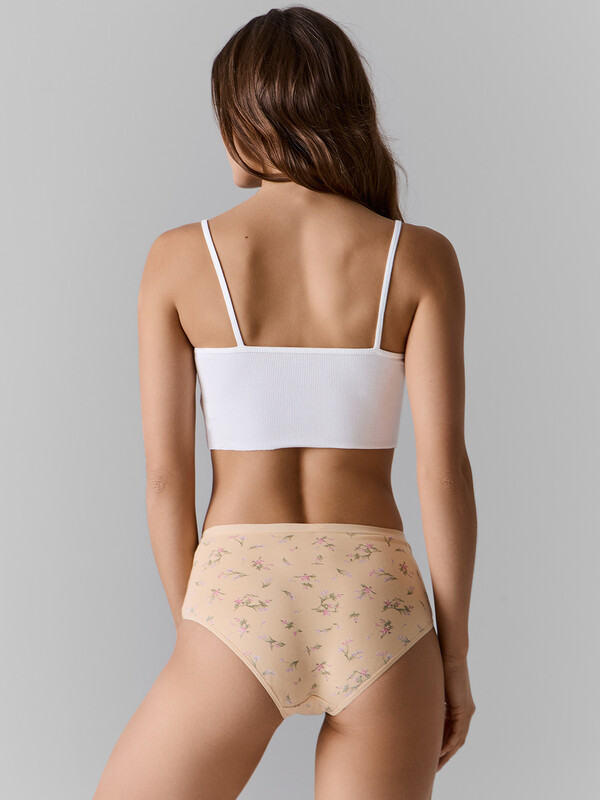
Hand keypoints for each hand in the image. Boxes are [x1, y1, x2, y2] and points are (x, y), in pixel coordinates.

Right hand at [437, 656, 475, 771]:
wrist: (451, 654)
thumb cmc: (440, 664)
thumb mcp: (433, 687)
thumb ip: (429, 699)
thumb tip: (415, 704)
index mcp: (459, 707)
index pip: (452, 732)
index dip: (442, 746)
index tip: (432, 756)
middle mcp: (466, 711)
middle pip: (456, 740)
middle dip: (445, 756)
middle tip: (434, 768)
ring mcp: (466, 711)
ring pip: (458, 739)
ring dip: (447, 754)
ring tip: (435, 765)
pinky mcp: (464, 709)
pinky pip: (457, 732)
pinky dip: (449, 743)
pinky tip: (441, 752)